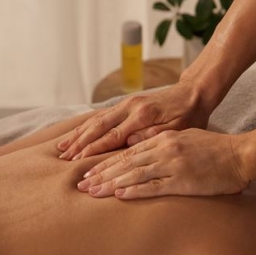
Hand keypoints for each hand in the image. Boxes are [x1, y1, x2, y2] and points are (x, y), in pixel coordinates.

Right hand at [57, 81, 209, 159]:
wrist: (193, 93)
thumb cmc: (190, 116)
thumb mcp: (178, 129)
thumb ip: (153, 136)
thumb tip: (129, 143)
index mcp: (143, 116)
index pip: (112, 136)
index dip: (93, 150)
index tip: (78, 161)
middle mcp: (130, 107)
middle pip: (98, 127)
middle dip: (79, 144)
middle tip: (64, 159)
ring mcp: (126, 104)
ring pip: (96, 120)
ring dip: (78, 134)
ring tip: (62, 149)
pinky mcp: (126, 103)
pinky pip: (101, 115)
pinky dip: (86, 126)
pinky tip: (76, 135)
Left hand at [76, 128, 250, 198]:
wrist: (241, 155)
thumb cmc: (215, 150)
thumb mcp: (185, 139)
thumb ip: (163, 146)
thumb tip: (142, 157)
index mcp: (163, 139)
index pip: (127, 152)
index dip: (106, 163)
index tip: (89, 172)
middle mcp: (164, 149)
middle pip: (125, 162)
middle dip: (101, 174)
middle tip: (81, 185)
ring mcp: (173, 164)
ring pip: (134, 174)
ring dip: (111, 184)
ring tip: (93, 192)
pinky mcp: (183, 180)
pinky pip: (154, 186)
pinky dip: (134, 190)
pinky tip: (119, 195)